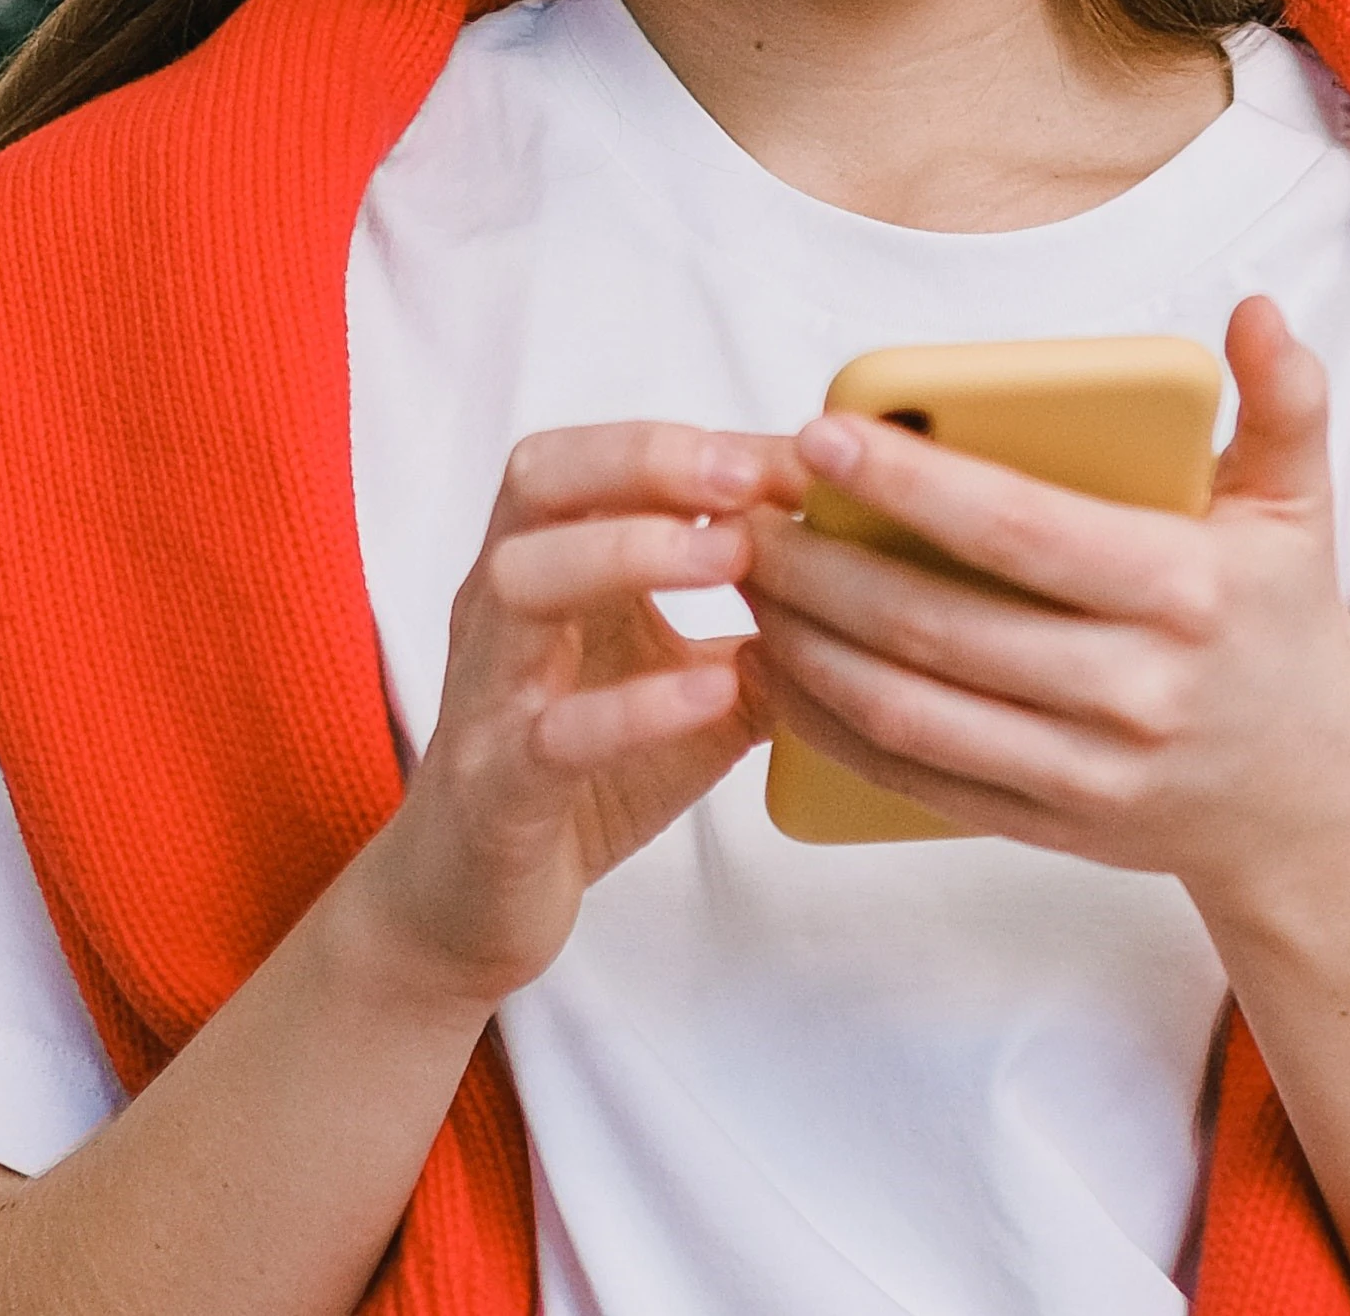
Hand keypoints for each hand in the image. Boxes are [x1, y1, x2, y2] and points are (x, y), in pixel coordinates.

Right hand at [340, 422, 783, 1005]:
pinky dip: (635, 707)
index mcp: (545, 569)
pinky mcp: (496, 788)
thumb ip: (763, 631)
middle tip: (749, 477)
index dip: (696, 444)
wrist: (475, 907)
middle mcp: (501, 611)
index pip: (600, 461)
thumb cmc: (585, 778)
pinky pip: (552, 734)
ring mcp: (489, 695)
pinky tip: (713, 689)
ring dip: (629, 553)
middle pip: (538, 481)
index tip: (797, 452)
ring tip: (734, 555)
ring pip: (522, 582)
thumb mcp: (690, 687)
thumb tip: (873, 575)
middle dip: (646, 461)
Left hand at [735, 297, 1349, 905]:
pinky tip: (782, 674)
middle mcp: (1134, 690)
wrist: (1311, 801)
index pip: (1021, 529)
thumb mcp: (1300, 510)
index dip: (911, 483)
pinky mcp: (1047, 829)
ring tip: (751, 586)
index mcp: (1185, 591)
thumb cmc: (1283, 628)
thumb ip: (1283, 402)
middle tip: (746, 515)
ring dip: (807, 650)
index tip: (821, 435)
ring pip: (908, 712)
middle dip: (822, 569)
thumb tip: (1254, 309)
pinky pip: (913, 780)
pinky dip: (830, 730)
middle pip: (939, 625)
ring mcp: (1088, 772)